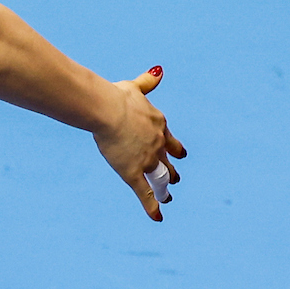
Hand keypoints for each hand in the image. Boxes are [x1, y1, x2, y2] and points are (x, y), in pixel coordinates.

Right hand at [96, 66, 185, 221]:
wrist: (109, 111)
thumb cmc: (118, 97)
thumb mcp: (136, 88)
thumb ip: (148, 81)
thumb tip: (159, 71)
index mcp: (158, 124)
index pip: (170, 140)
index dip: (175, 148)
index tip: (180, 153)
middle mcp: (157, 144)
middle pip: (168, 161)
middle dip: (172, 171)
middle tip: (176, 179)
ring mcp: (147, 160)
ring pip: (160, 178)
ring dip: (165, 188)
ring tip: (169, 197)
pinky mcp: (133, 173)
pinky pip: (146, 193)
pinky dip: (153, 206)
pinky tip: (159, 217)